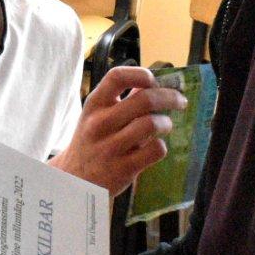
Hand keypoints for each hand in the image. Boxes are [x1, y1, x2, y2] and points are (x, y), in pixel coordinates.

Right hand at [51, 65, 186, 194]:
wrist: (74, 181)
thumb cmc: (92, 142)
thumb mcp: (98, 116)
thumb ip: (123, 101)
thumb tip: (153, 84)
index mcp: (94, 104)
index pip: (117, 77)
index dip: (141, 74)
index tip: (153, 81)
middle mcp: (100, 123)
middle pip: (144, 99)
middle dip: (170, 97)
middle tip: (180, 101)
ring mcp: (110, 147)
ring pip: (152, 124)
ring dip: (166, 123)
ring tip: (165, 126)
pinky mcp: (122, 169)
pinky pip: (155, 150)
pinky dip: (161, 147)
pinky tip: (155, 147)